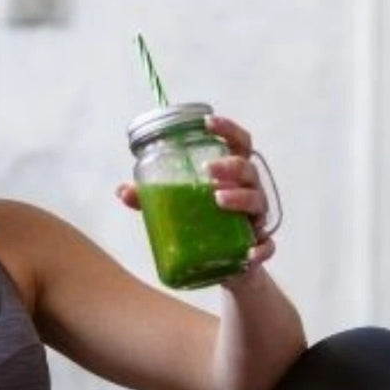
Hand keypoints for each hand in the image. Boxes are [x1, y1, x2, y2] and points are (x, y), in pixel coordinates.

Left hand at [115, 114, 277, 273]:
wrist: (225, 266)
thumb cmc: (205, 226)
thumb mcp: (178, 209)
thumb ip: (154, 198)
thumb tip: (122, 191)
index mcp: (232, 177)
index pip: (238, 145)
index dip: (227, 129)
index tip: (208, 122)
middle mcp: (249, 193)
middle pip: (248, 170)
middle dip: (230, 166)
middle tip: (208, 169)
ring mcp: (256, 220)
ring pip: (257, 203)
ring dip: (240, 198)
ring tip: (218, 198)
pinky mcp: (259, 247)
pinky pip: (267, 247)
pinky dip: (261, 249)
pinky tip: (249, 252)